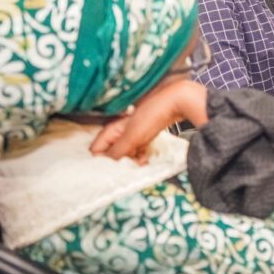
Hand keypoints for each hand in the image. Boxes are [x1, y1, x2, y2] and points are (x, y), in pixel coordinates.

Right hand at [90, 80, 207, 161]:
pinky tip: (145, 160)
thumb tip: (105, 165)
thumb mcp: (131, 137)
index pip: (96, 149)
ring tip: (137, 166)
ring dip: (130, 161)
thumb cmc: (153, 114)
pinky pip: (138, 149)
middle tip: (126, 170)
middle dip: (117, 163)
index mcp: (112, 129)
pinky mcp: (145, 134)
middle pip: (111, 152)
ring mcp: (133, 132)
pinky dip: (140, 156)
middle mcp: (120, 130)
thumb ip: (117, 152)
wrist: (176, 102)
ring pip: (125, 152)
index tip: (109, 171)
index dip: (101, 161)